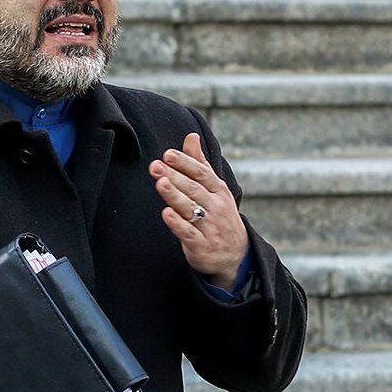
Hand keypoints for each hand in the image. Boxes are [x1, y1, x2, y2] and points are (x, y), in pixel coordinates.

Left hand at [149, 132, 248, 289]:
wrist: (236, 255)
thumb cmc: (220, 215)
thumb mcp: (215, 188)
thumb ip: (200, 163)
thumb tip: (191, 136)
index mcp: (218, 191)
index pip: (202, 173)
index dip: (185, 163)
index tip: (168, 154)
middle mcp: (216, 207)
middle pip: (193, 189)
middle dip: (174, 176)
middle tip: (155, 166)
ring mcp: (209, 227)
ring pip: (190, 208)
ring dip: (174, 195)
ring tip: (160, 183)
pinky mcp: (201, 246)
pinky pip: (188, 233)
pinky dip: (177, 224)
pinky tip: (166, 213)